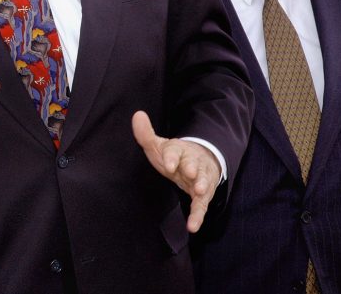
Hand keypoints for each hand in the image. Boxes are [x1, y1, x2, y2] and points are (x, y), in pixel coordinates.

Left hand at [132, 110, 219, 232]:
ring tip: (200, 190)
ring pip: (204, 181)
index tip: (168, 164)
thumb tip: (137, 114)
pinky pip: (202, 206)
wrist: (198, 162)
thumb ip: (145, 134)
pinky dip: (198, 216)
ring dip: (203, 185)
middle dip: (192, 168)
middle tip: (190, 172)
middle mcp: (193, 163)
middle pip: (193, 164)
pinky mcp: (204, 195)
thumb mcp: (158, 145)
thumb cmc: (173, 155)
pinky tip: (193, 226)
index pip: (176, 151)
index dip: (172, 157)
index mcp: (180, 150)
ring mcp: (201, 178)